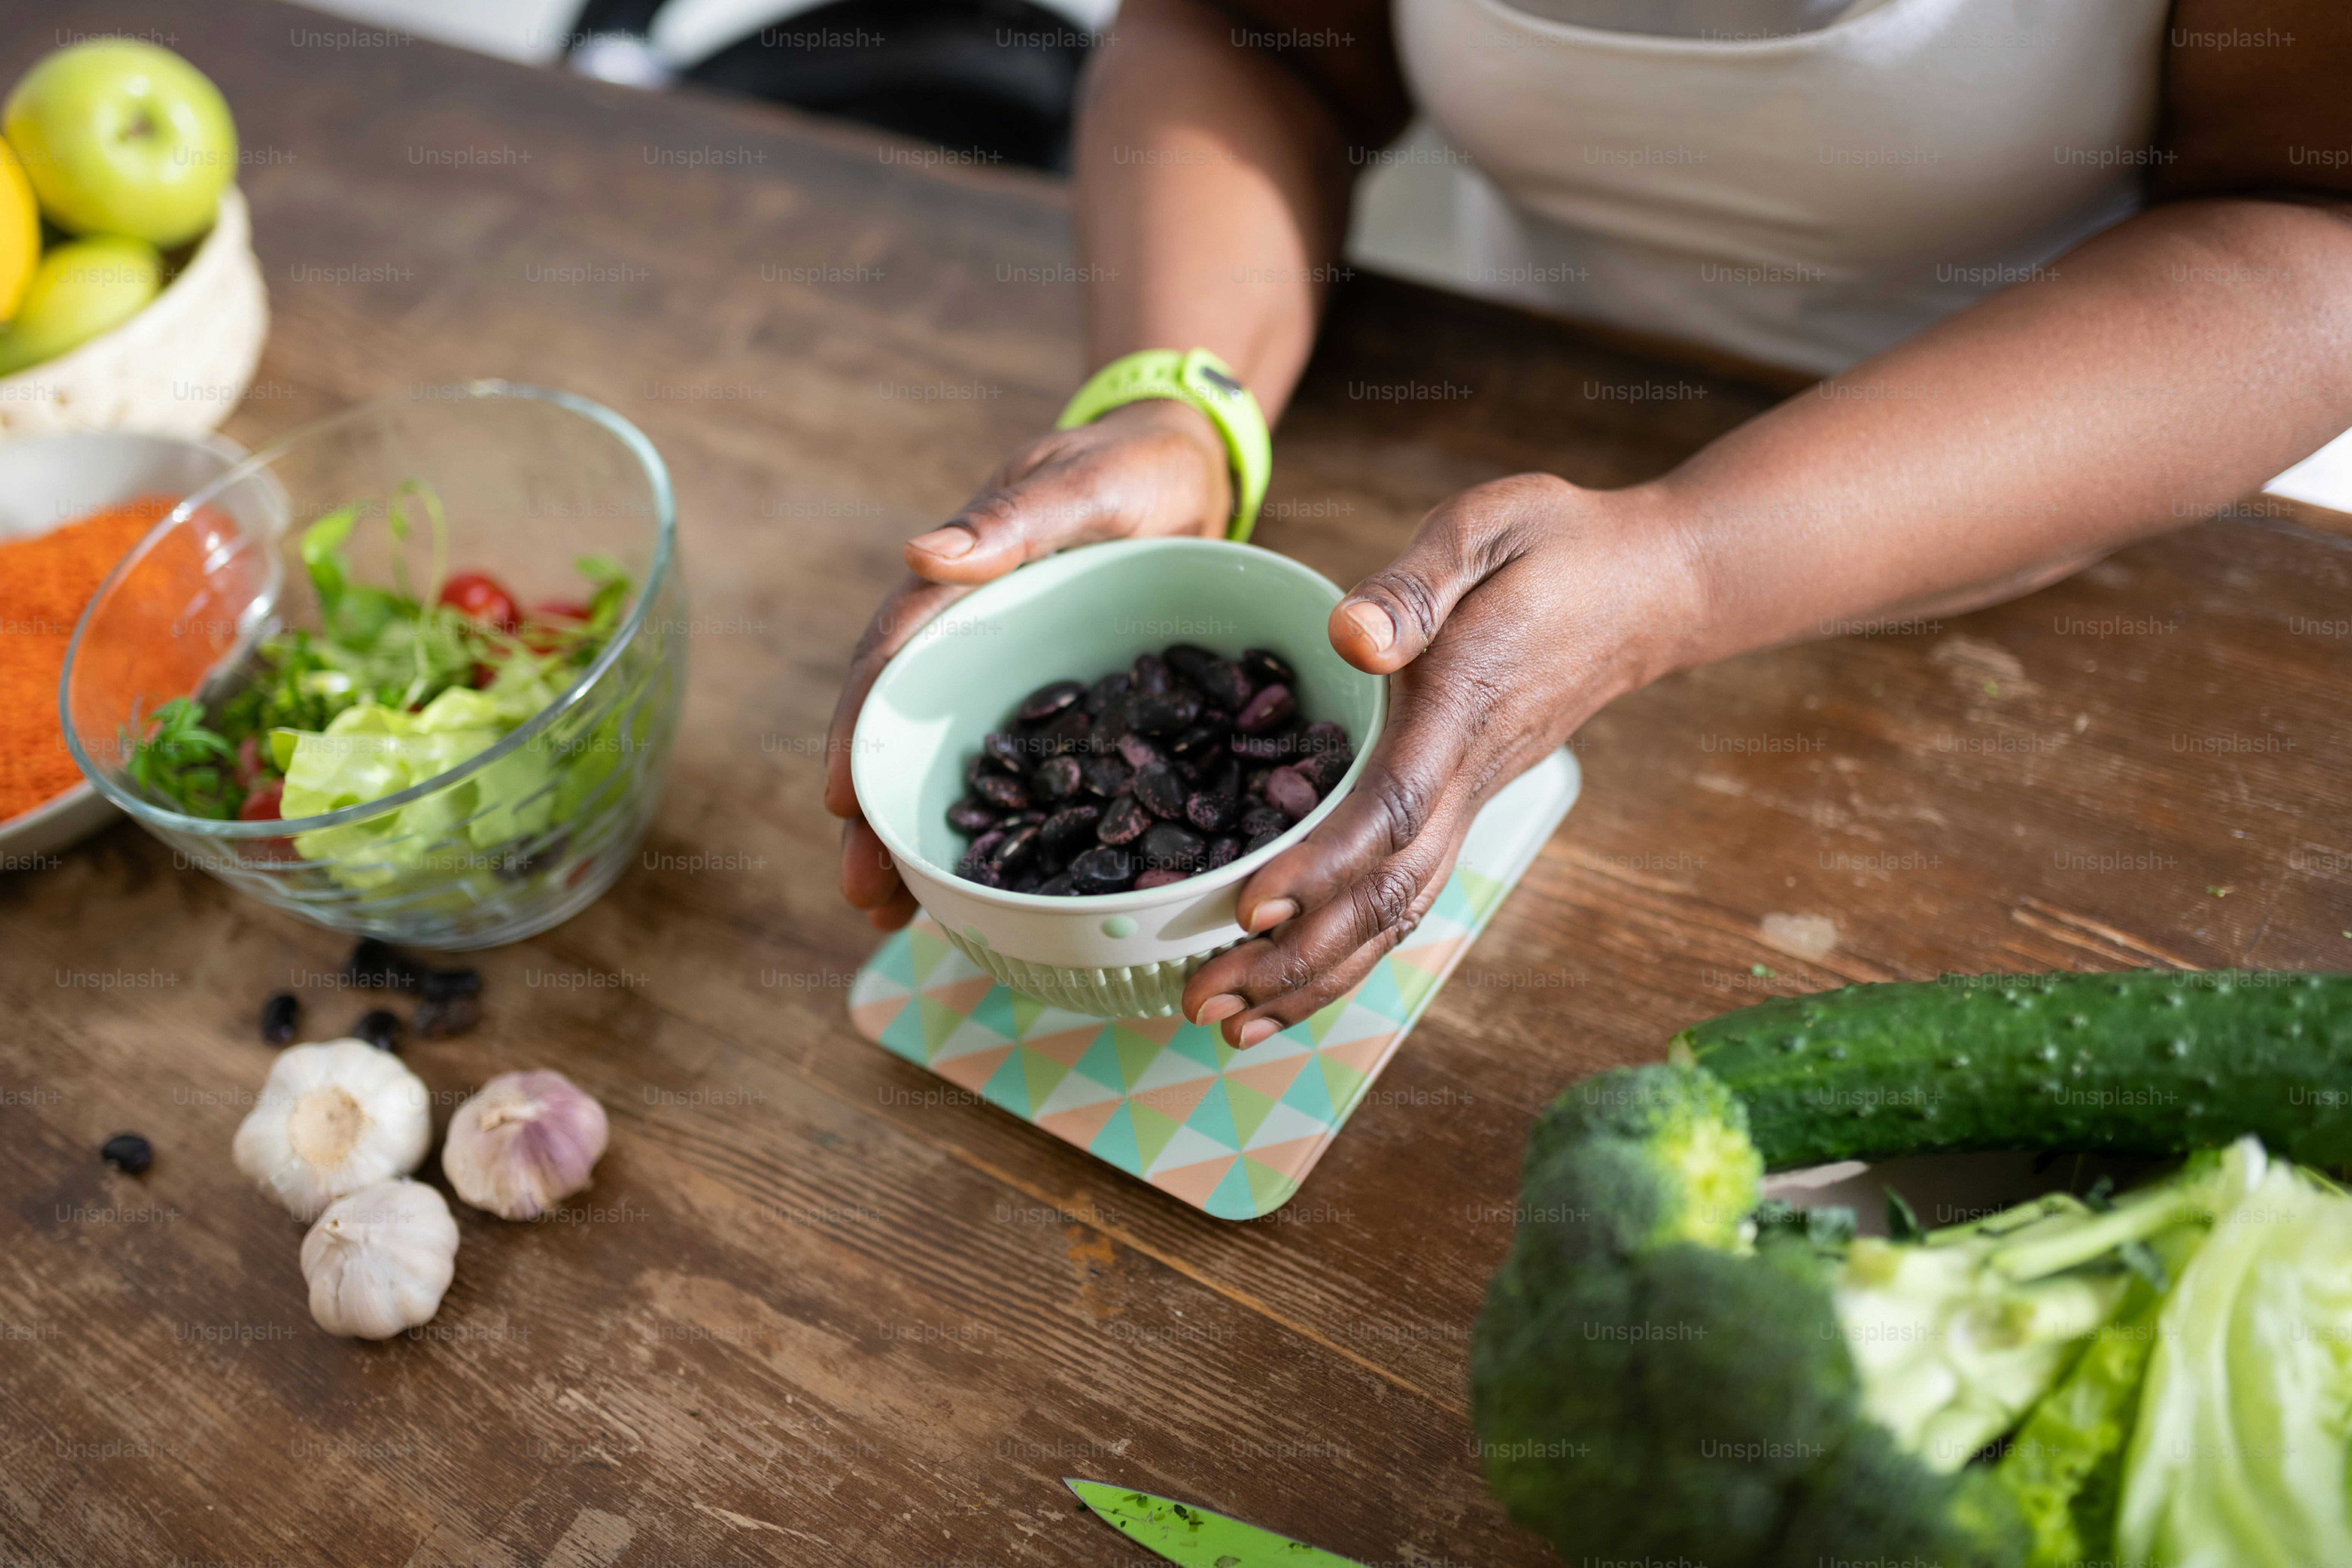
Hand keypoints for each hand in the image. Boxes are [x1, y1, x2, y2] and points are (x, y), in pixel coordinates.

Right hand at [825, 398, 1234, 927]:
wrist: (1186, 469)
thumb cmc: (1130, 465)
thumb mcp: (1082, 482)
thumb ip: (1012, 518)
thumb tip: (918, 554)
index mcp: (959, 585)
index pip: (892, 660)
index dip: (861, 732)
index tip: (839, 800)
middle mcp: (970, 637)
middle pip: (907, 732)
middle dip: (877, 817)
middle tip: (862, 895)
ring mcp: (1009, 675)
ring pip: (955, 764)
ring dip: (924, 839)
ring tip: (896, 918)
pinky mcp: (1059, 706)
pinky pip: (1024, 773)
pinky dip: (1004, 829)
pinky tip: (986, 893)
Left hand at [1179, 474, 1698, 1045]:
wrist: (1646, 587)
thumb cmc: (1556, 546)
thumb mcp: (1487, 526)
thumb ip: (1417, 584)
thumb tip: (1353, 634)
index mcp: (1459, 709)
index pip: (1389, 810)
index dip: (1321, 866)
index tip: (1250, 906)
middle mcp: (1467, 777)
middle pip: (1384, 894)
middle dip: (1293, 957)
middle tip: (1200, 999)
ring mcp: (1471, 802)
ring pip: (1395, 914)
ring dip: (1312, 975)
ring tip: (1225, 1018)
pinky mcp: (1465, 807)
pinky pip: (1406, 897)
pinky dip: (1349, 950)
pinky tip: (1291, 983)